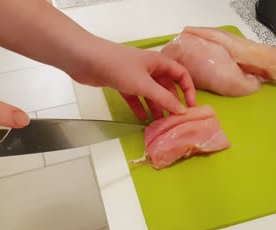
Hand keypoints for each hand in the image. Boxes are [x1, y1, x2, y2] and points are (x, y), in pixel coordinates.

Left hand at [72, 42, 195, 120]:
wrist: (85, 59)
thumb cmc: (118, 67)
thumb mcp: (144, 84)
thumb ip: (163, 99)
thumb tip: (182, 111)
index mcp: (158, 62)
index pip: (181, 75)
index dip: (188, 90)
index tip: (190, 107)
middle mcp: (149, 68)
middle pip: (165, 87)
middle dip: (170, 102)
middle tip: (174, 120)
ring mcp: (134, 75)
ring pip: (150, 93)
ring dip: (155, 107)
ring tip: (159, 124)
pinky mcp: (121, 83)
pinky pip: (135, 97)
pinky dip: (139, 107)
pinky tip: (142, 119)